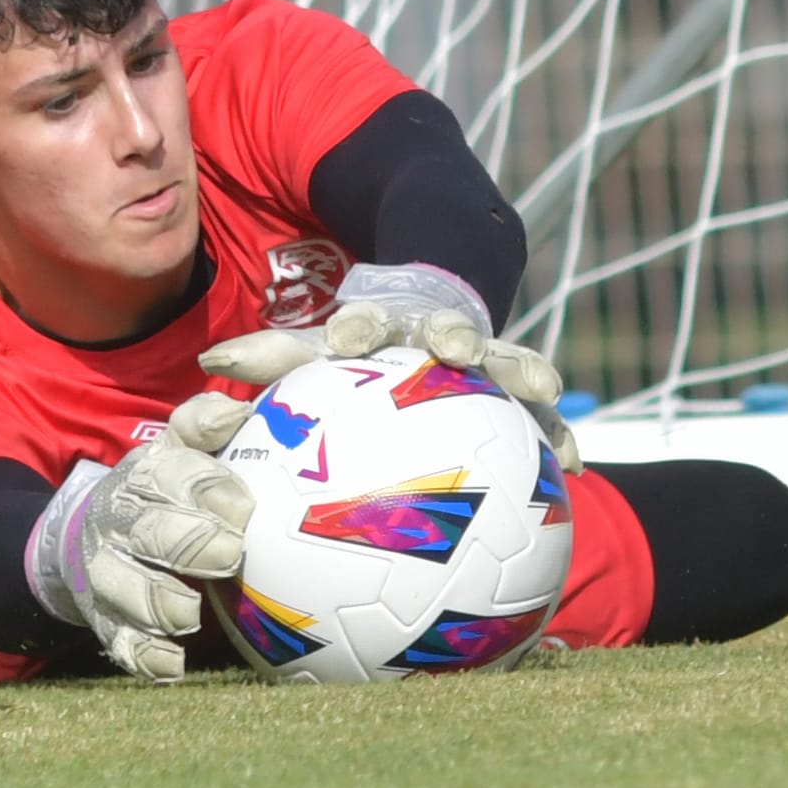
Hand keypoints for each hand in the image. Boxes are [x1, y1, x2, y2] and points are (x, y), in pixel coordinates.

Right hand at [24, 392, 256, 682]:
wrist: (92, 534)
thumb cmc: (163, 490)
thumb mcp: (177, 448)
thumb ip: (203, 424)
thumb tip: (239, 409)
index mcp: (141, 477)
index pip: (166, 475)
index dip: (201, 487)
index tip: (242, 504)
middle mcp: (117, 523)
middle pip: (146, 531)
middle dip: (186, 542)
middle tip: (231, 554)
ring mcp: (106, 573)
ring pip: (123, 589)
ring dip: (156, 602)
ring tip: (191, 614)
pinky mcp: (105, 619)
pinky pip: (119, 643)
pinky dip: (144, 655)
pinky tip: (171, 665)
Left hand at [198, 262, 581, 470]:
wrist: (428, 327)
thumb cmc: (356, 355)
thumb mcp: (310, 354)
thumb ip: (267, 357)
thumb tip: (211, 357)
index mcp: (384, 327)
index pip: (367, 320)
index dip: (358, 328)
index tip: (346, 342)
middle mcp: (436, 334)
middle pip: (450, 329)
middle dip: (454, 333)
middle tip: (455, 347)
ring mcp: (483, 358)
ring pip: (507, 361)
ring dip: (521, 372)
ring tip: (545, 391)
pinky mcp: (515, 387)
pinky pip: (540, 414)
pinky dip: (558, 433)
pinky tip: (576, 466)